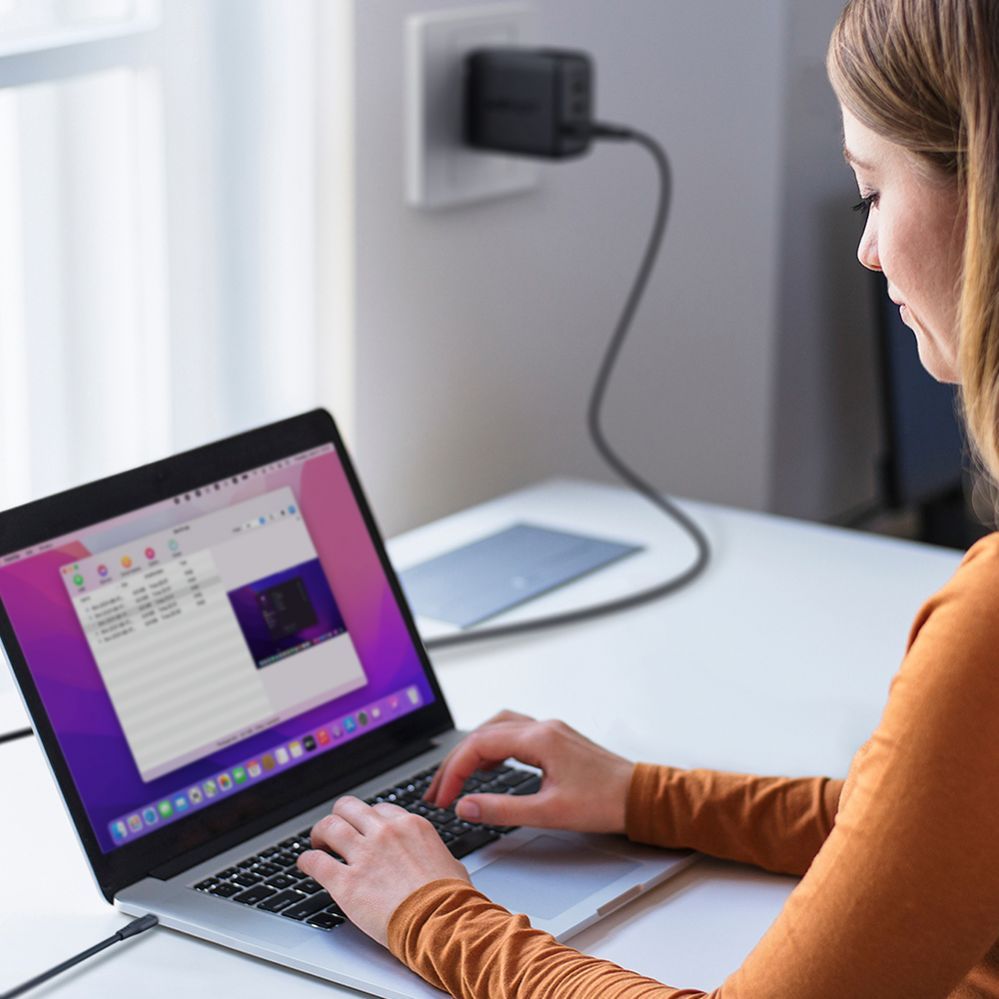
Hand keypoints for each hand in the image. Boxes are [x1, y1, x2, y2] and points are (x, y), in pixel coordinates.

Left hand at [298, 796, 469, 945]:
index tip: (363, 828)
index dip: (368, 820)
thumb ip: (435, 855)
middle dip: (340, 816)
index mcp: (411, 826)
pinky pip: (316, 862)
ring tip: (317, 843)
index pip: (380, 809)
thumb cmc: (451, 900)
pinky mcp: (346, 882)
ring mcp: (364, 855)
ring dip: (320, 834)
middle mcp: (385, 833)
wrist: (441, 923)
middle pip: (349, 808)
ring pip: (329, 826)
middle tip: (334, 830)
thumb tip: (439, 862)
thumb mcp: (451, 864)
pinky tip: (305, 865)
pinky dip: (306, 861)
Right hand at [426, 710, 633, 833]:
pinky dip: (493, 748)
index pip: (480, 745)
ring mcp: (550, 730)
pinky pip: (513, 734)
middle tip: (438, 790)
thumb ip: (501, 810)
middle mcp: (542, 727)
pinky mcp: (556, 739)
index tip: (442, 797)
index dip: (454, 771)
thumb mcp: (548, 813)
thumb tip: (465, 807)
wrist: (640, 797)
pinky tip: (488, 766)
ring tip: (456, 777)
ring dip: (473, 750)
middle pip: (483, 733)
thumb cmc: (603, 804)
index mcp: (539, 739)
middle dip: (456, 761)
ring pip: (497, 728)